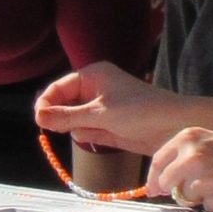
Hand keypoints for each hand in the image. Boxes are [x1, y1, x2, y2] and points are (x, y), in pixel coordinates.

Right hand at [32, 61, 186, 155]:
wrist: (174, 127)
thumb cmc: (140, 111)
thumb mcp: (101, 114)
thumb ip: (68, 116)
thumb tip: (38, 118)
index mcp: (94, 75)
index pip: (60, 86)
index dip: (47, 102)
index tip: (38, 120)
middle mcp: (96, 89)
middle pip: (65, 103)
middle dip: (60, 116)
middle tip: (52, 129)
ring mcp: (102, 109)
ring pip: (75, 119)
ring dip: (76, 127)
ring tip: (89, 130)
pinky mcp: (109, 127)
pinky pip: (88, 131)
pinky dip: (87, 136)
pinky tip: (96, 137)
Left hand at [147, 127, 212, 211]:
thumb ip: (192, 155)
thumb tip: (168, 178)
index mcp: (190, 137)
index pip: (158, 160)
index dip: (154, 178)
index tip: (154, 189)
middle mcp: (191, 157)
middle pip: (166, 183)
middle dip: (176, 190)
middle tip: (199, 189)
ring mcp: (202, 181)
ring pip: (187, 198)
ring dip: (202, 196)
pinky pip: (207, 209)